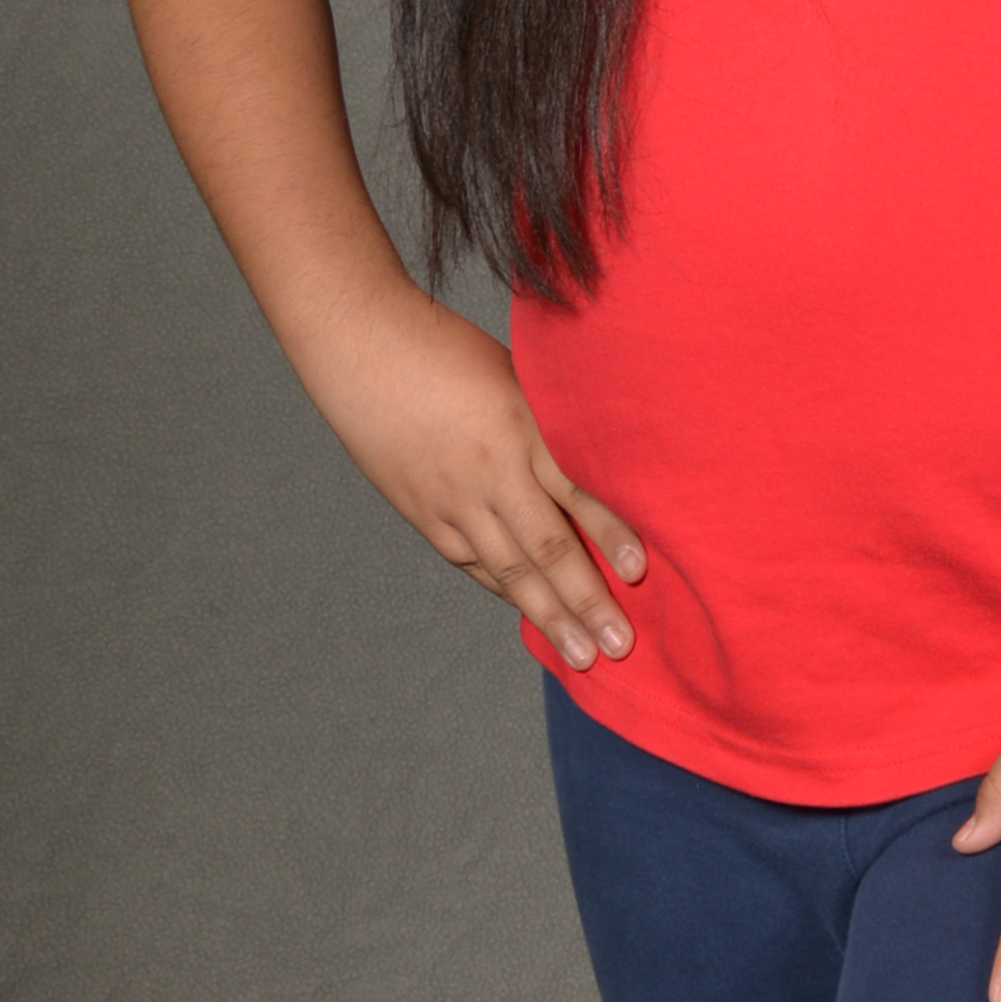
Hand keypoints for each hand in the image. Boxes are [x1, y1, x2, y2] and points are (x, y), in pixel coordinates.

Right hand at [322, 293, 645, 670]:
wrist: (360, 347)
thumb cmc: (446, 348)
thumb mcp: (514, 373)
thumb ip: (552, 419)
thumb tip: (601, 447)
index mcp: (520, 430)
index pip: (576, 493)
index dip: (609, 535)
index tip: (640, 573)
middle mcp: (488, 474)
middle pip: (545, 549)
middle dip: (586, 602)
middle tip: (619, 646)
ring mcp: (451, 500)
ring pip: (508, 570)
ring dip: (547, 615)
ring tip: (580, 654)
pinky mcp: (422, 513)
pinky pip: (471, 562)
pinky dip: (505, 589)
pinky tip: (529, 611)